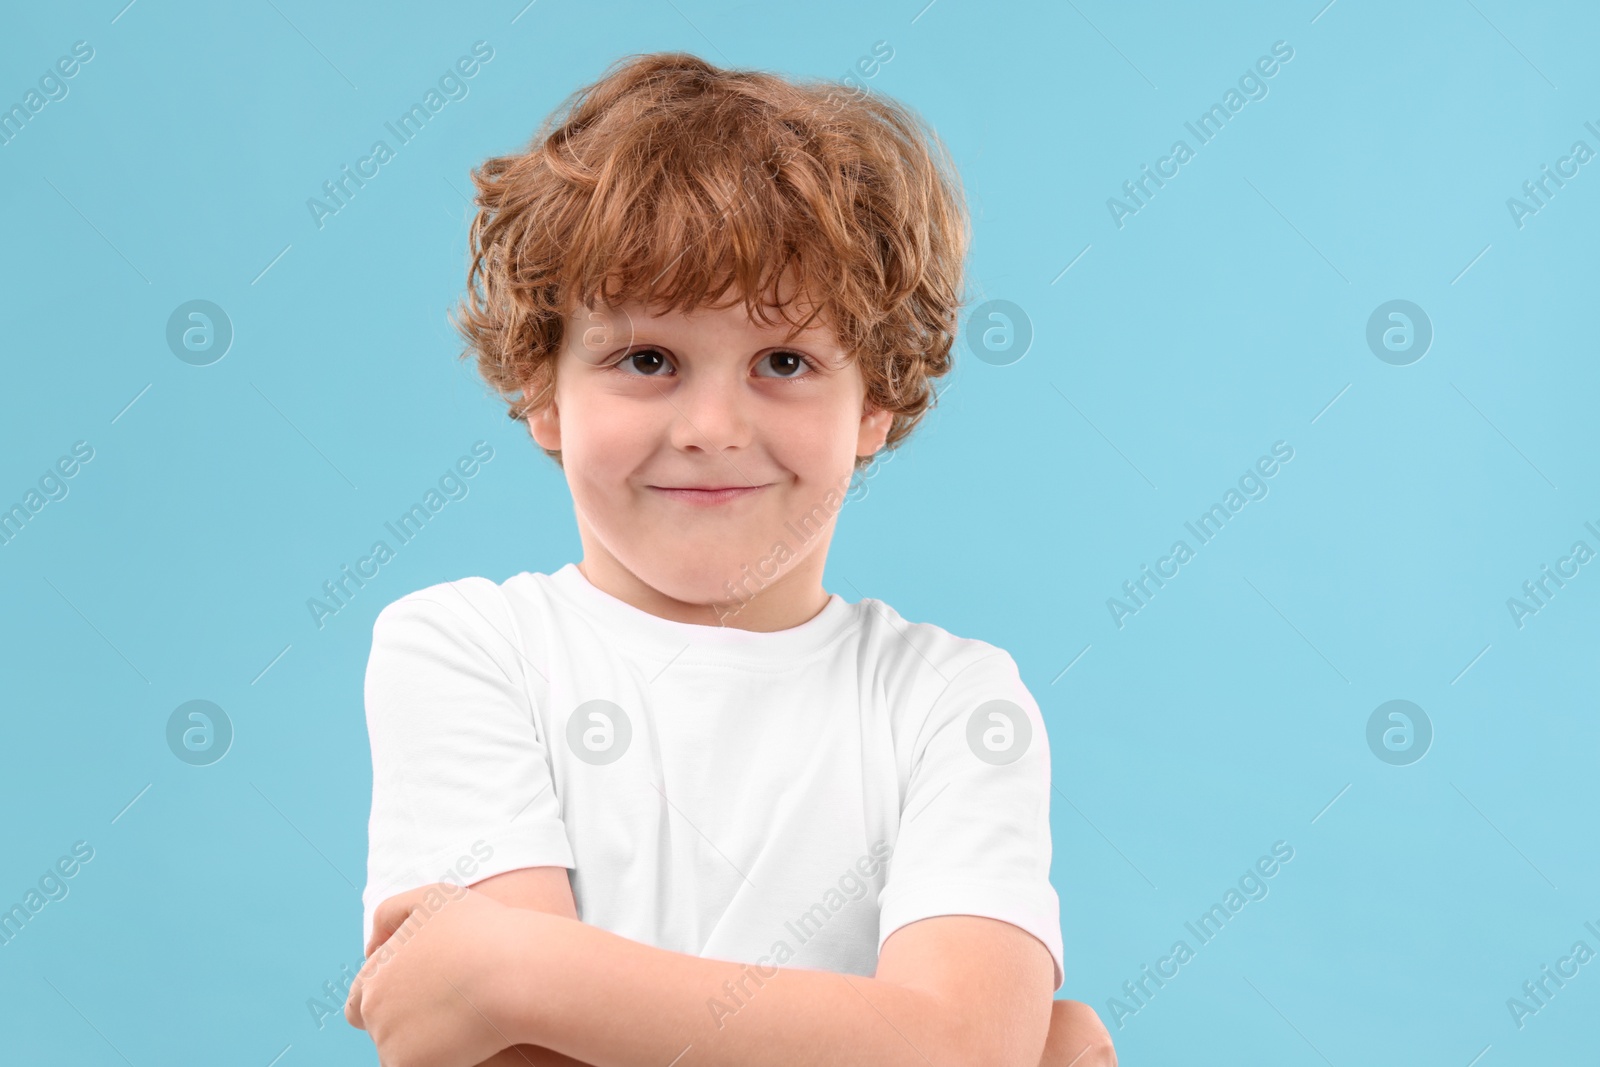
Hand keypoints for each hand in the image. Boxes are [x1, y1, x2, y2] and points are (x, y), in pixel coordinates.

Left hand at [344, 882, 534, 1066]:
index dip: (391, 994)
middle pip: (380, 1027)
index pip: (361, 998)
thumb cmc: (483, 931)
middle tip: (443, 1007)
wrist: (518, 975)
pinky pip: (421, 1065)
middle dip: (401, 1020)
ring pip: (401, 1050)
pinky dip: (439, 1058)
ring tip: (462, 1020)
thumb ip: (391, 913)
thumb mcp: (432, 899)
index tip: (425, 989)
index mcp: (375, 977)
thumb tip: (371, 947)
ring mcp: (393, 1046)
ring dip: (421, 1041)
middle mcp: (375, 1014)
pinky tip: (467, 1039)